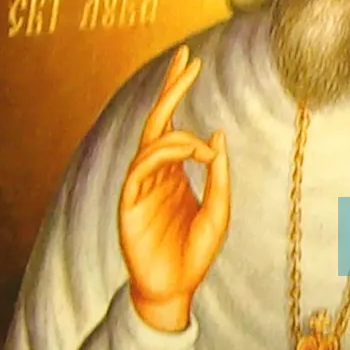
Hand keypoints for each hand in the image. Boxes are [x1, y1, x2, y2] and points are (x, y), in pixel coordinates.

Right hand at [119, 47, 229, 333]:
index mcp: (173, 172)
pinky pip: (140, 168)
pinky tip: (189, 153)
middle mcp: (155, 173)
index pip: (172, 122)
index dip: (177, 90)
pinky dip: (164, 154)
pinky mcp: (129, 203)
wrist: (175, 290)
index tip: (192, 61)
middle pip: (157, 120)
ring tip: (203, 148)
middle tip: (187, 60)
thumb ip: (220, 174)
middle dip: (171, 88)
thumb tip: (217, 134)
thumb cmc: (195, 254)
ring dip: (178, 135)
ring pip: (151, 142)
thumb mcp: (219, 211)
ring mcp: (140, 186)